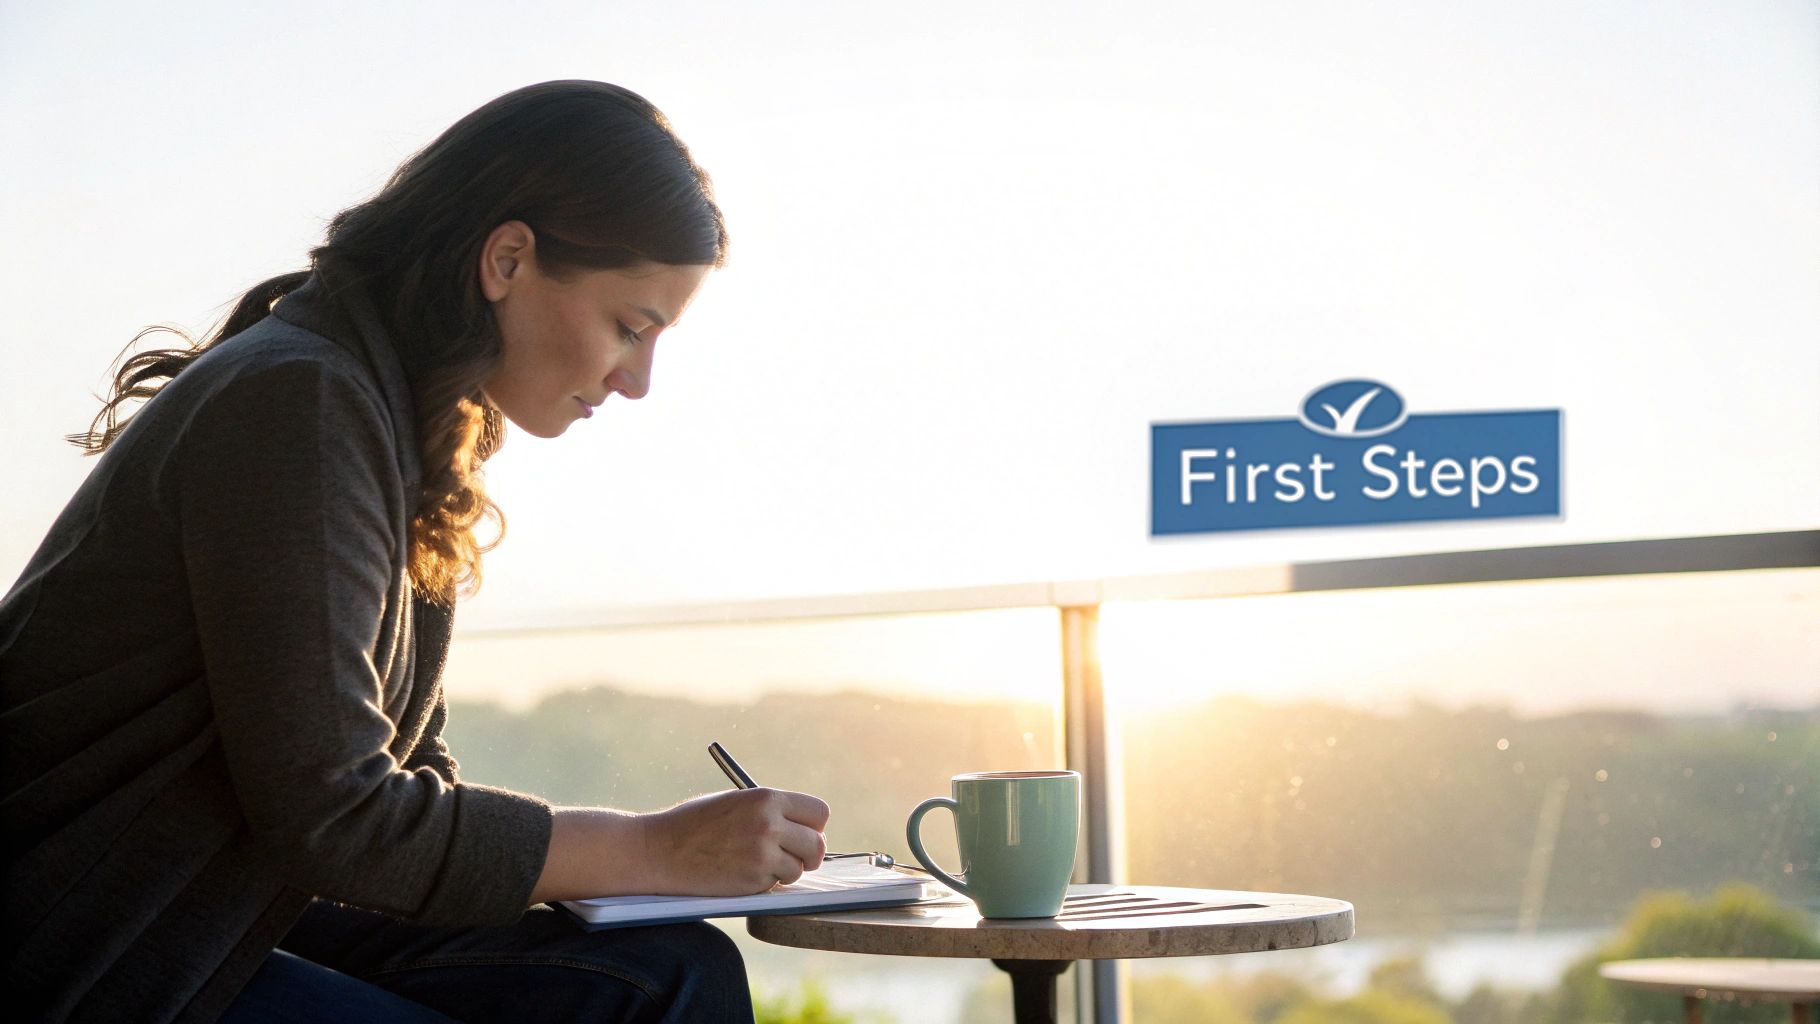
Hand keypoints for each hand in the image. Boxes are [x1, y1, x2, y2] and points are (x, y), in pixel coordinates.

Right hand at [639, 788, 829, 895]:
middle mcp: (769, 824)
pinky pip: (775, 884)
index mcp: (766, 798)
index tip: (806, 833)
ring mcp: (762, 855)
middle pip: (817, 844)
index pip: (819, 812)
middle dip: (809, 853)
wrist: (659, 850)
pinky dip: (764, 883)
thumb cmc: (694, 824)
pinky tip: (740, 873)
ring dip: (784, 871)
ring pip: (799, 869)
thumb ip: (770, 810)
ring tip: (757, 864)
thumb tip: (804, 826)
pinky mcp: (753, 881)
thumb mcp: (736, 802)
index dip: (813, 826)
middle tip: (795, 857)